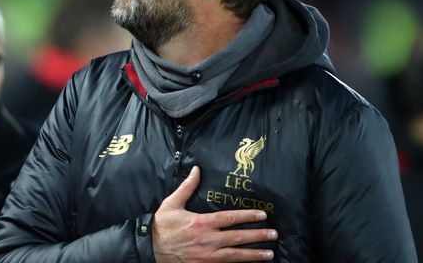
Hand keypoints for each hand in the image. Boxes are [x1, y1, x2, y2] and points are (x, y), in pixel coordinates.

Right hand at [152, 166, 277, 261]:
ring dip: (254, 255)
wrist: (148, 249)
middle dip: (258, 236)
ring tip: (269, 254)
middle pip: (238, 238)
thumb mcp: (172, 204)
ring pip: (235, 256)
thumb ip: (187, 187)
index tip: (262, 215)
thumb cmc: (161, 226)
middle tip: (273, 234)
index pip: (230, 218)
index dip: (248, 216)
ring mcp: (206, 256)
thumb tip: (196, 169)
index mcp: (201, 223)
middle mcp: (207, 240)